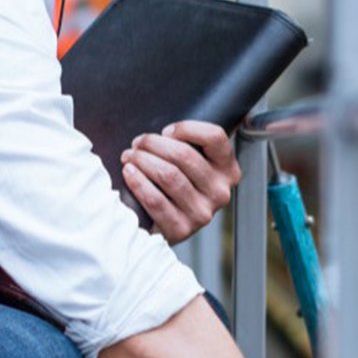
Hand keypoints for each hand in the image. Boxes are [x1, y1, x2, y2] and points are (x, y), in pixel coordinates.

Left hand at [120, 120, 241, 243]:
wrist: (164, 226)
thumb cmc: (175, 186)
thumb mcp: (191, 164)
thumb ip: (187, 145)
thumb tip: (161, 132)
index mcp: (228, 171)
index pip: (215, 137)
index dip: (186, 128)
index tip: (166, 131)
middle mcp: (220, 192)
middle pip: (184, 155)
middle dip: (154, 144)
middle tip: (137, 143)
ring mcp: (202, 213)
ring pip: (169, 175)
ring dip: (143, 160)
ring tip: (130, 157)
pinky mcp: (181, 229)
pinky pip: (156, 200)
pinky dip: (139, 183)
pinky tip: (129, 173)